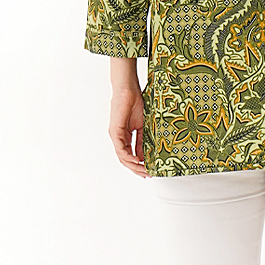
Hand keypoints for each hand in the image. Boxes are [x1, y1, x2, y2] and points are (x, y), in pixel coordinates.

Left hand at [108, 61, 147, 176]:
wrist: (128, 90)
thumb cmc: (135, 103)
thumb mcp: (142, 126)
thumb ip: (142, 140)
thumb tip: (143, 155)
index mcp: (124, 136)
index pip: (130, 155)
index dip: (139, 164)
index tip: (149, 169)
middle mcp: (118, 137)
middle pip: (125, 159)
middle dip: (137, 168)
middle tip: (147, 174)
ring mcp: (115, 135)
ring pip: (122, 157)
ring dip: (133, 165)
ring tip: (144, 170)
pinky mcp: (115, 131)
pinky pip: (121, 149)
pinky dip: (128, 156)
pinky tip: (137, 160)